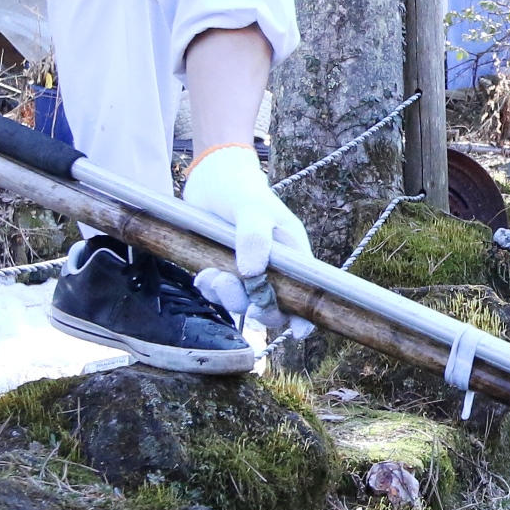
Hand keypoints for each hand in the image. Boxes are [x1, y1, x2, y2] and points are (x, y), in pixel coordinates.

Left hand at [181, 144, 309, 325]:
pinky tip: (203, 273)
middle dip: (254, 304)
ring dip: (227, 296)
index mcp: (293, 255)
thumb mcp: (251, 208)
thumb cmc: (240, 190)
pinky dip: (211, 289)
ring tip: (212, 275)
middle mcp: (274, 267)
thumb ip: (254, 237)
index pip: (306, 292)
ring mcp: (248, 271)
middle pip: (273, 306)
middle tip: (234, 287)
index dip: (304, 315)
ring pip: (244, 302)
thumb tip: (253, 274)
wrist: (210, 178)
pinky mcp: (224, 270)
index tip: (298, 331)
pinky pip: (220, 294)